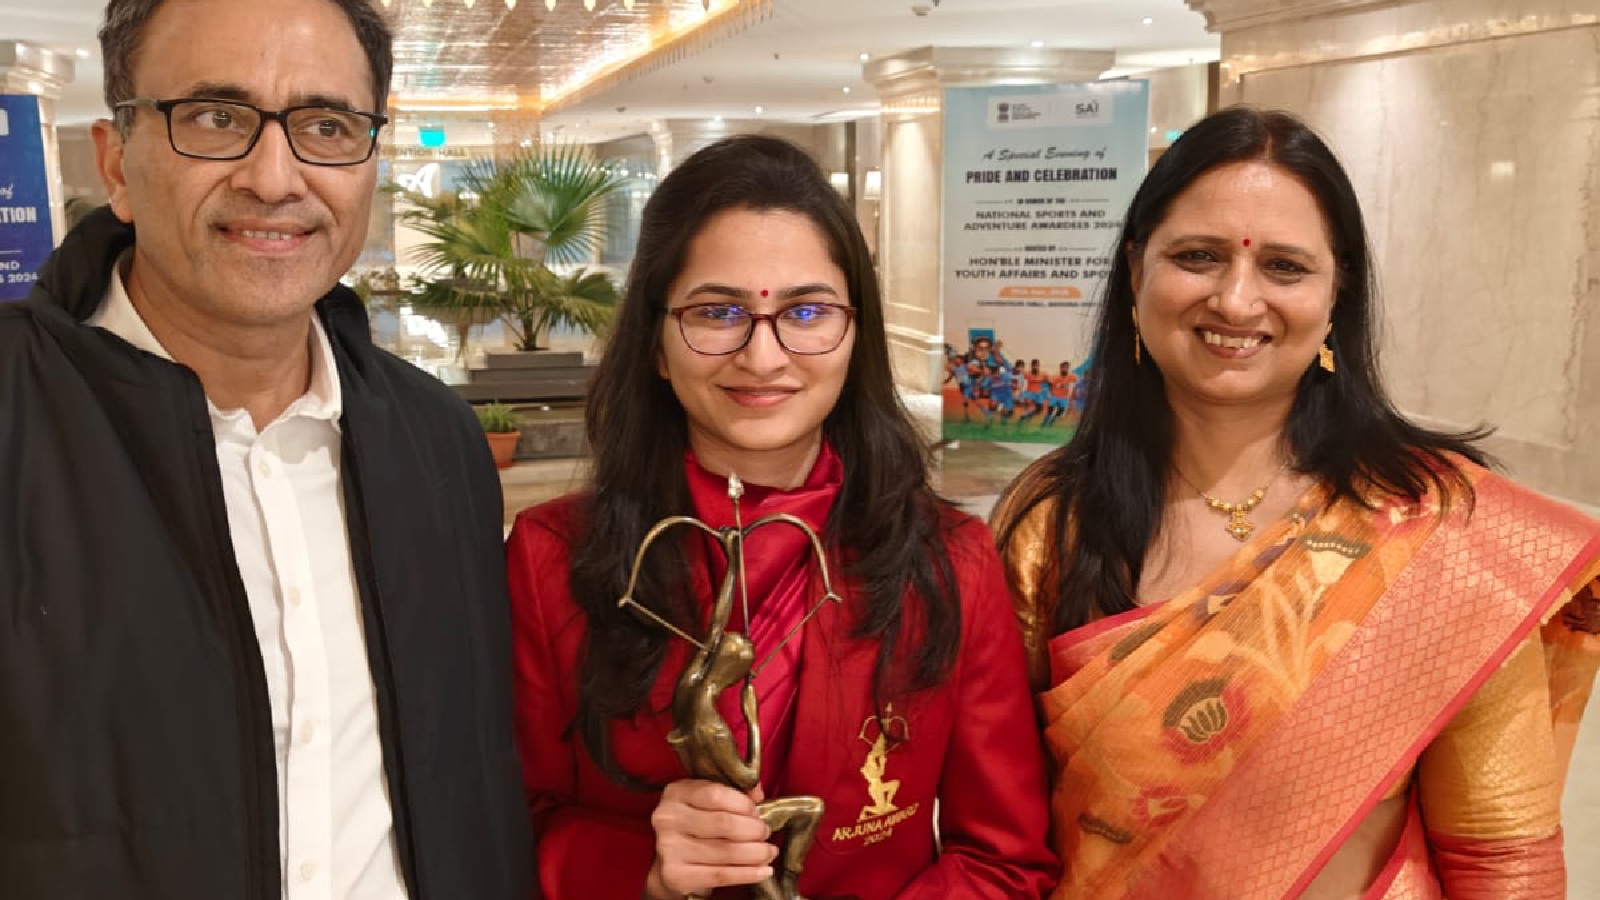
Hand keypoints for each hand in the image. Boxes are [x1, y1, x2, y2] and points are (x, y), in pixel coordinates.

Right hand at [644, 780, 775, 899]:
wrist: (668, 861)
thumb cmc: (694, 824)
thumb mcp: (705, 801)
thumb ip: (732, 793)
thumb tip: (758, 793)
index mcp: (677, 793)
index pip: (716, 795)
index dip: (744, 804)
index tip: (757, 813)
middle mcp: (669, 819)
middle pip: (724, 824)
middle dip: (753, 830)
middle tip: (766, 834)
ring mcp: (670, 848)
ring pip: (726, 851)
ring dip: (756, 853)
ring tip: (769, 853)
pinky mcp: (677, 876)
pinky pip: (721, 875)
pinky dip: (747, 874)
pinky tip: (763, 871)